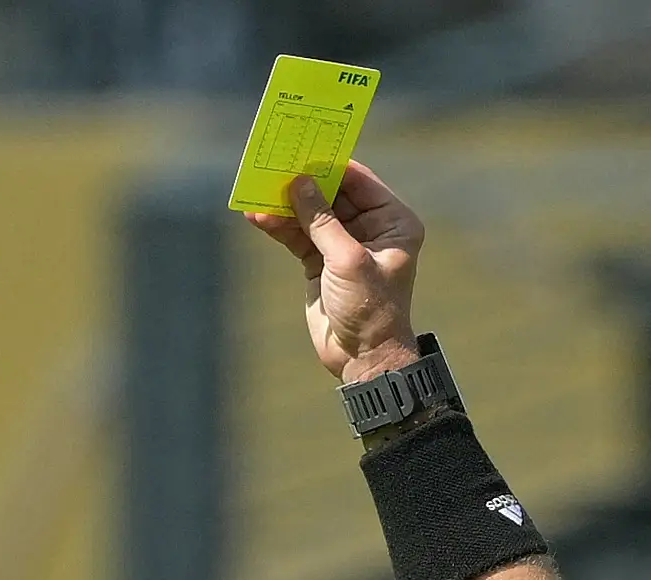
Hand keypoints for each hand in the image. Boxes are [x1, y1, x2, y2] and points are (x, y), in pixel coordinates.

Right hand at [245, 162, 423, 385]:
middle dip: (304, 184)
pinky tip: (258, 217)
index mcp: (392, 222)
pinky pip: (298, 237)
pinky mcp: (321, 262)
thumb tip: (300, 182)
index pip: (359, 182)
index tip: (304, 149)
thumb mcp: (347, 260)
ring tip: (258, 193)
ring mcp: (343, 245)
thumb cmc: (370, 308)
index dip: (332, 166)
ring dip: (285, 206)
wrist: (361, 358)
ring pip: (310, 215)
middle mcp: (371, 228)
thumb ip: (321, 220)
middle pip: (332, 195)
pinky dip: (280, 228)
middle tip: (275, 165)